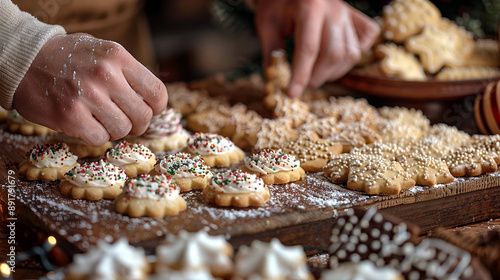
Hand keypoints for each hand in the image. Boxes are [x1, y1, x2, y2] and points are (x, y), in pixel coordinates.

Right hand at [14, 33, 167, 145]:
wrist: (24, 61)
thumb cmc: (69, 58)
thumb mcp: (102, 52)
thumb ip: (127, 72)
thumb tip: (153, 101)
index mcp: (118, 57)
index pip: (157, 92)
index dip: (157, 107)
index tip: (149, 110)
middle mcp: (106, 75)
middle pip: (143, 115)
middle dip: (138, 124)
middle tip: (126, 121)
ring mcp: (88, 96)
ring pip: (123, 130)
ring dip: (116, 130)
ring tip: (102, 120)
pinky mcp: (70, 116)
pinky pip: (100, 139)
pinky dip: (97, 137)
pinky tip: (87, 125)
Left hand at [255, 0, 379, 96]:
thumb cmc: (277, 4)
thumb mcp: (267, 24)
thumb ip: (272, 51)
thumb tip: (275, 79)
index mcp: (310, 7)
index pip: (308, 48)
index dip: (301, 75)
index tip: (293, 93)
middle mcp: (334, 9)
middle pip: (333, 53)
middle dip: (318, 76)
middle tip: (305, 84)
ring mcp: (347, 13)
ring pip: (351, 53)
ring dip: (334, 72)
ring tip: (317, 75)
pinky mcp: (356, 16)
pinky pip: (366, 39)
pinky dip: (354, 55)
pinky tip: (337, 60)